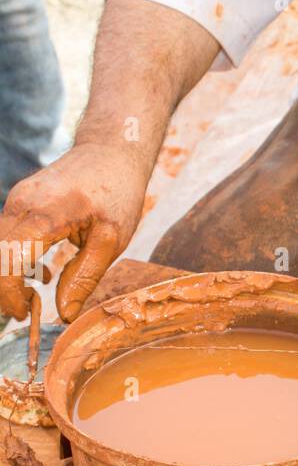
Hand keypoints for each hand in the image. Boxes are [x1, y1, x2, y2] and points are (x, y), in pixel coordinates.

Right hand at [0, 143, 146, 321]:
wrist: (110, 151)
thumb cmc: (117, 193)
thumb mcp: (111, 240)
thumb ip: (84, 277)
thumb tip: (63, 313)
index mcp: (45, 214)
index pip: (8, 259)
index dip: (9, 292)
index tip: (25, 313)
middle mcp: (22, 203)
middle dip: (3, 290)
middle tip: (26, 312)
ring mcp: (16, 199)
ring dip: (7, 276)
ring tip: (34, 296)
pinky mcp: (18, 201)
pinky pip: (4, 236)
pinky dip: (13, 260)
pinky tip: (42, 273)